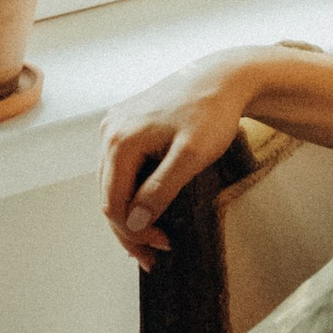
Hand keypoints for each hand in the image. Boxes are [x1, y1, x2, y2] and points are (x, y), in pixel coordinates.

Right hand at [99, 57, 251, 259]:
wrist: (224, 76)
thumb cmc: (213, 112)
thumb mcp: (192, 156)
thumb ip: (161, 190)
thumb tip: (134, 223)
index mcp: (120, 140)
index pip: (113, 203)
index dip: (133, 232)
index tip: (162, 247)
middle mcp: (109, 132)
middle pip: (109, 196)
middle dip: (130, 229)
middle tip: (154, 256)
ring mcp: (116, 126)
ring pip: (113, 183)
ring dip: (130, 212)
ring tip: (151, 240)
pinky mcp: (127, 124)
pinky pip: (122, 167)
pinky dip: (133, 190)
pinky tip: (147, 208)